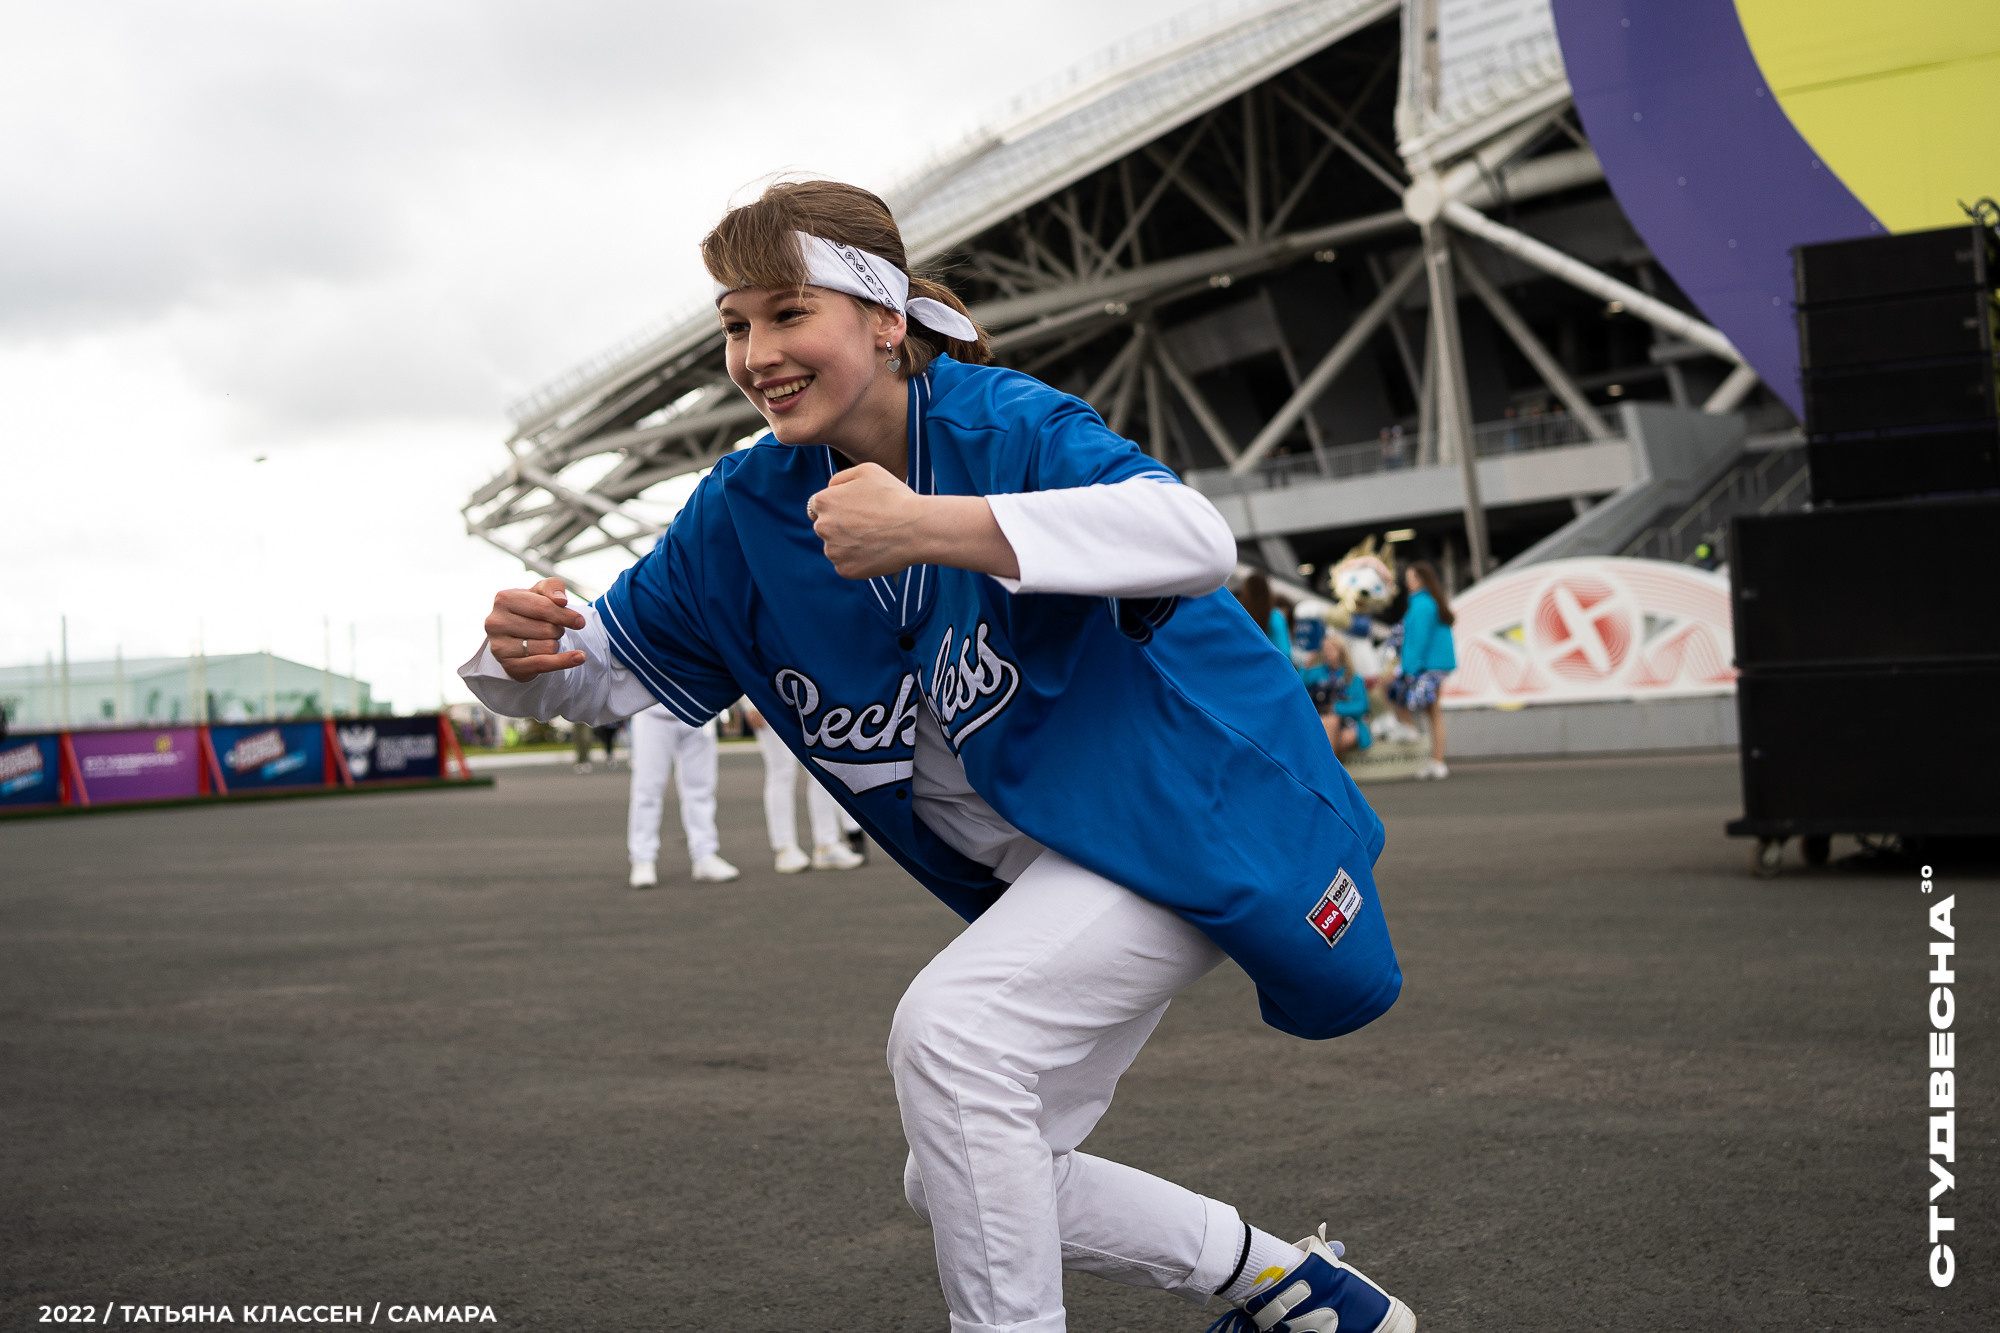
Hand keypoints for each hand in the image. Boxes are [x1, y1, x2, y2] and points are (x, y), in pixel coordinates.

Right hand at [484, 577, 587, 681]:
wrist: (516, 637)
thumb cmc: (531, 610)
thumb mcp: (541, 592)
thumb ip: (553, 587)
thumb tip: (560, 600)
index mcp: (504, 599)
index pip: (543, 608)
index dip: (566, 615)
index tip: (580, 622)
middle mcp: (496, 622)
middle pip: (547, 629)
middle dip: (558, 629)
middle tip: (551, 629)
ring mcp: (499, 646)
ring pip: (548, 647)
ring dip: (555, 644)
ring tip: (544, 640)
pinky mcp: (509, 666)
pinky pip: (543, 664)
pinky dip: (564, 661)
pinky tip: (579, 657)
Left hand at [809, 462, 927, 579]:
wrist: (917, 529)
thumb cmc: (894, 496)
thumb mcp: (866, 470)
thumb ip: (840, 478)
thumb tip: (829, 489)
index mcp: (823, 501)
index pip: (819, 506)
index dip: (840, 506)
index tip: (858, 509)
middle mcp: (822, 527)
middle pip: (826, 527)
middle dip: (841, 526)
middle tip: (869, 524)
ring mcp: (832, 551)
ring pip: (836, 547)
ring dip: (849, 544)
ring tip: (875, 537)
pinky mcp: (845, 570)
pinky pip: (847, 564)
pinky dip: (859, 560)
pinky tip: (876, 551)